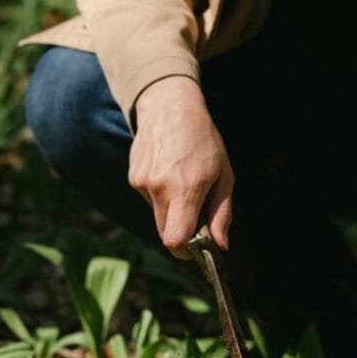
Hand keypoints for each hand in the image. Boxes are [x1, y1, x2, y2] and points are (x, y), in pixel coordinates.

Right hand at [129, 76, 232, 258]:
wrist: (168, 106)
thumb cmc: (202, 139)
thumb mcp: (223, 174)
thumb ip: (221, 212)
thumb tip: (220, 244)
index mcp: (186, 188)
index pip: (175, 239)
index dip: (185, 251)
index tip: (195, 248)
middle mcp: (159, 188)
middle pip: (164, 233)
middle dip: (181, 232)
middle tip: (196, 214)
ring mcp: (142, 183)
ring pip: (157, 215)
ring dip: (171, 208)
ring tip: (182, 180)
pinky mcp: (133, 178)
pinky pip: (149, 199)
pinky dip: (161, 194)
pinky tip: (169, 171)